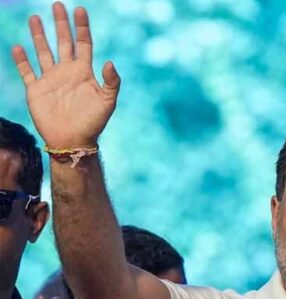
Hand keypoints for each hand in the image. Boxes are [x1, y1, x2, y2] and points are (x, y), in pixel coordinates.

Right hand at [11, 2, 119, 148]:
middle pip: (62, 42)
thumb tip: (110, 62)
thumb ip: (111, 82)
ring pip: (43, 52)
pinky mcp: (36, 90)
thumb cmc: (93, 122)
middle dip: (60, 24)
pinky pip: (27, 72)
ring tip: (35, 17)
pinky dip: (22, 60)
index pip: (83, 43)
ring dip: (39, 35)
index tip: (80, 9)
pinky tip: (19, 47)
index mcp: (84, 72)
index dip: (82, 27)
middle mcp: (67, 72)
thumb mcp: (108, 102)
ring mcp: (51, 80)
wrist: (74, 141)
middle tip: (57, 4)